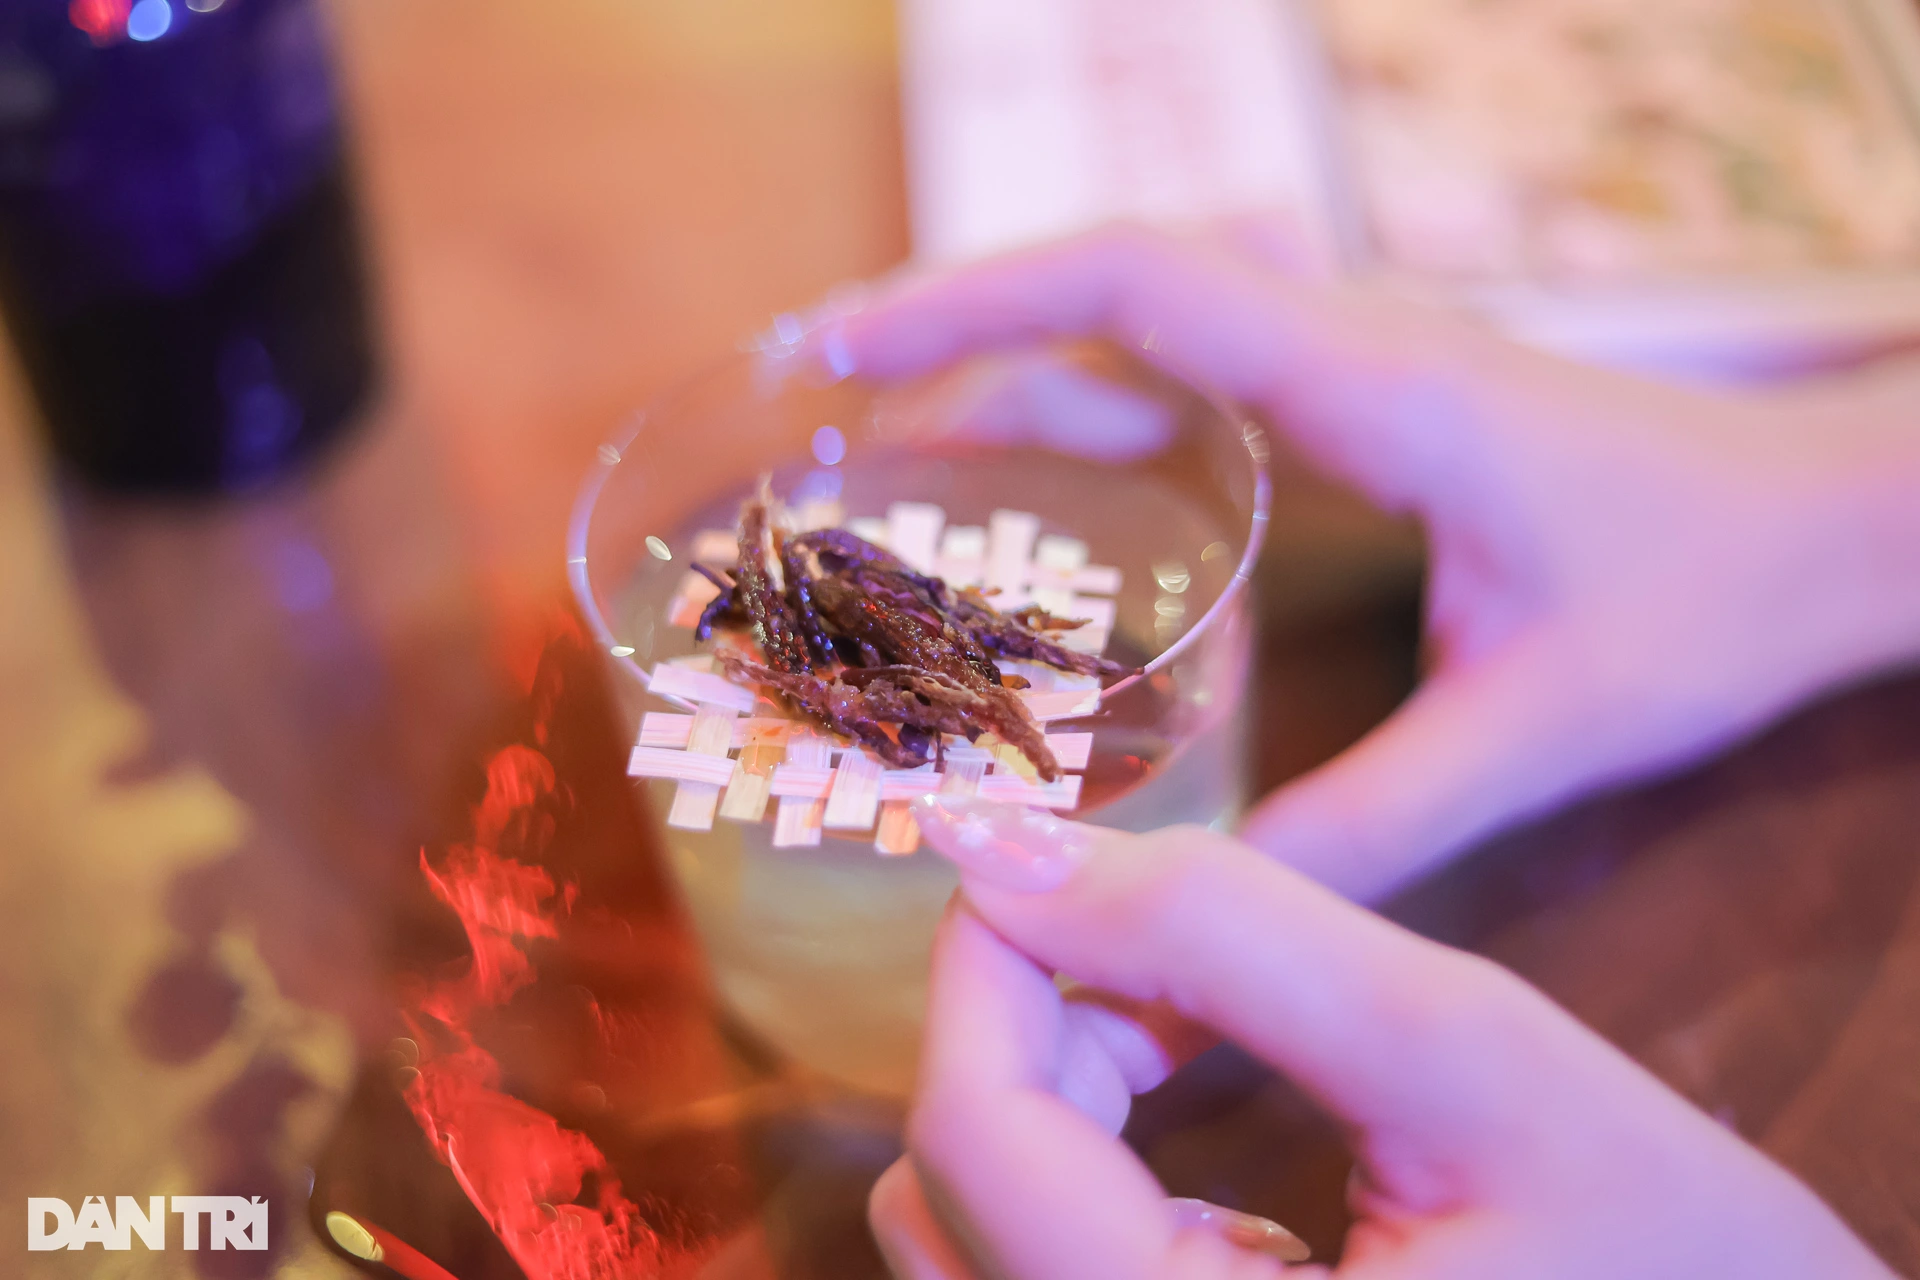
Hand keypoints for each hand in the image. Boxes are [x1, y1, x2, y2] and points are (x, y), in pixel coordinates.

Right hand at [835, 228, 1919, 899]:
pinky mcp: (1368, 394)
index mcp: (1383, 388)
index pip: (1146, 288)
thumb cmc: (1710, 596)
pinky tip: (1044, 482)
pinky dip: (1094, 398)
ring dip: (1019, 360)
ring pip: (1151, 316)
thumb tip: (1208, 912)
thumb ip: (1370, 824)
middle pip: (1117, 278)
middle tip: (827, 397)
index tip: (847, 351)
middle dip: (961, 322)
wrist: (1833, 521)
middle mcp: (1354, 343)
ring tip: (895, 448)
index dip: (978, 304)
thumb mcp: (1536, 728)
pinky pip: (1197, 363)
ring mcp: (1359, 357)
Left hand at [869, 796, 1893, 1279]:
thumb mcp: (1468, 1055)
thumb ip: (1227, 934)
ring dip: (1044, 1090)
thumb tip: (1004, 846)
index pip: (976, 1142)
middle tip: (1160, 951)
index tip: (1038, 850)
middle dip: (1031, 1027)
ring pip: (968, 1234)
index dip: (987, 961)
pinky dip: (1076, 1160)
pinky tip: (1173, 1101)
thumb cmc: (1673, 1251)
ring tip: (1172, 1024)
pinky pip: (1032, 1272)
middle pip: (954, 1190)